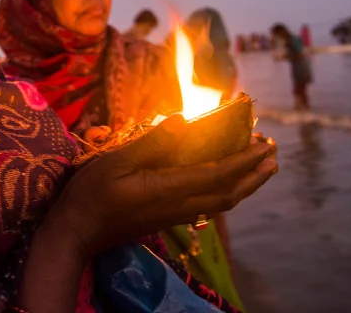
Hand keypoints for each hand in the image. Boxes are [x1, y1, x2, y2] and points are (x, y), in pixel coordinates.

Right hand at [50, 114, 277, 259]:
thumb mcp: (117, 161)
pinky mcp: (167, 219)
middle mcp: (179, 205)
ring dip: (245, 185)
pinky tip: (223, 183)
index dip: (245, 159)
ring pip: (221, 202)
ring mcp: (174, 215)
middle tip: (273, 155)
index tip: (264, 143)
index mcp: (170, 188)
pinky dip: (225, 192)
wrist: (78, 232)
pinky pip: (207, 206)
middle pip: (229, 193)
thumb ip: (151, 142)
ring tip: (258, 168)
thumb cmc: (92, 194)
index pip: (219, 174)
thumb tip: (183, 119)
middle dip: (254, 174)